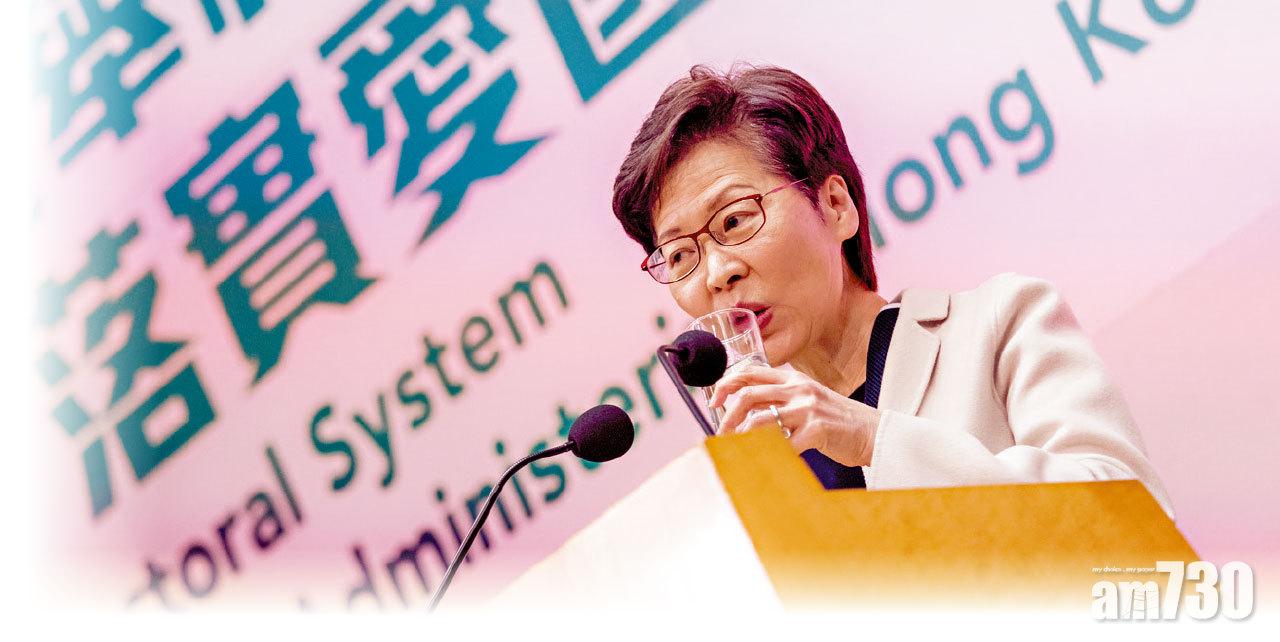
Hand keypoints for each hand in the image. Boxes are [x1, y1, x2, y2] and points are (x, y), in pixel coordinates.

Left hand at [709, 364, 880, 466]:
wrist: (873, 432)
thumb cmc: (837, 421)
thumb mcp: (808, 400)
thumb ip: (780, 401)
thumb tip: (744, 414)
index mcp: (794, 379)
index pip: (750, 372)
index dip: (726, 384)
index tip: (713, 401)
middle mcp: (799, 389)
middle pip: (748, 395)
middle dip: (726, 416)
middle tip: (719, 434)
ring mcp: (808, 409)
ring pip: (759, 421)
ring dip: (741, 439)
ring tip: (736, 451)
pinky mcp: (817, 430)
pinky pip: (782, 445)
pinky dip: (767, 455)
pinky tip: (762, 462)